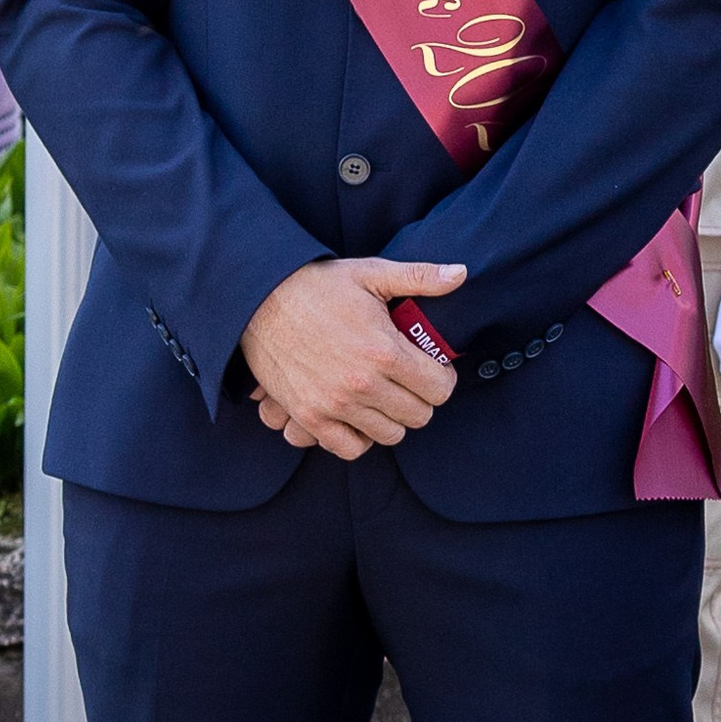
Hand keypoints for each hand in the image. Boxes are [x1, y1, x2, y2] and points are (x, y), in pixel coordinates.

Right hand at [243, 256, 463, 457]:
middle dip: (421, 397)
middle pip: (419, 416)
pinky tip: (360, 414)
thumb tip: (462, 274)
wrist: (258, 300)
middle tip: (409, 380)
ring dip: (393, 417)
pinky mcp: (309, 416)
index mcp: (384, 351)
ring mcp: (334, 405)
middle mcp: (362, 384)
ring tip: (385, 395)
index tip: (431, 367)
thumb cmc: (318, 285)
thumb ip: (420, 277)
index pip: (440, 389)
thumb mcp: (371, 273)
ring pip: (390, 435)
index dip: (442, 377)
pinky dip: (360, 436)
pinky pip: (350, 448)